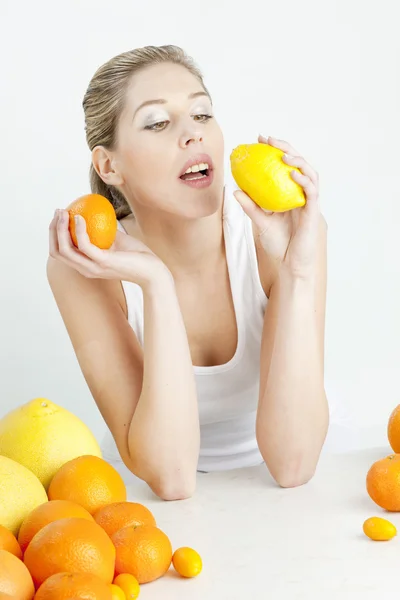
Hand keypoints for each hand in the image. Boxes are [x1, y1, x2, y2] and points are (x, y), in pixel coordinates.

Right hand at [49, 209, 169, 287]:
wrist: (153, 272)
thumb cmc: (137, 256)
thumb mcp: (117, 240)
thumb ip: (104, 231)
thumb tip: (95, 212)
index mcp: (86, 265)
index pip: (60, 252)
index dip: (54, 234)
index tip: (59, 216)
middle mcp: (86, 269)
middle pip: (57, 251)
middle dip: (53, 230)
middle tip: (59, 211)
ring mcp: (93, 267)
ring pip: (65, 249)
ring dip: (61, 228)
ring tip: (65, 212)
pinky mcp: (103, 262)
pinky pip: (84, 245)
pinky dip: (79, 230)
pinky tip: (80, 217)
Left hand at [234, 135, 321, 277]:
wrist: (290, 264)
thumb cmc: (278, 244)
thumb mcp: (260, 222)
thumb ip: (250, 206)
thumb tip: (234, 190)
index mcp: (290, 194)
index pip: (284, 167)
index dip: (275, 152)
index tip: (259, 141)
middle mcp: (301, 194)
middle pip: (298, 164)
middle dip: (286, 148)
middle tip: (269, 139)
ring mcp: (309, 202)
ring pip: (309, 173)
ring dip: (297, 160)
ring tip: (282, 153)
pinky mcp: (314, 211)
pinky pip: (311, 191)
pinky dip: (303, 180)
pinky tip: (292, 173)